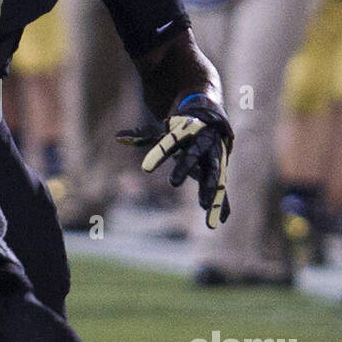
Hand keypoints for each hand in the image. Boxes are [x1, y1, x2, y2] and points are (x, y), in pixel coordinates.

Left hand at [117, 94, 232, 227]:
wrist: (213, 121)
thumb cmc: (182, 128)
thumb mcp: (163, 130)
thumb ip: (141, 136)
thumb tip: (117, 136)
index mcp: (187, 132)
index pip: (171, 142)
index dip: (158, 154)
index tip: (145, 168)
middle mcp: (203, 143)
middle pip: (194, 155)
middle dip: (184, 168)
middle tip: (173, 183)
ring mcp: (214, 158)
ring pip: (214, 173)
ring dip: (209, 189)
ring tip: (204, 205)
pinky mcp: (220, 173)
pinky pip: (224, 189)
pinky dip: (224, 204)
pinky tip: (222, 219)